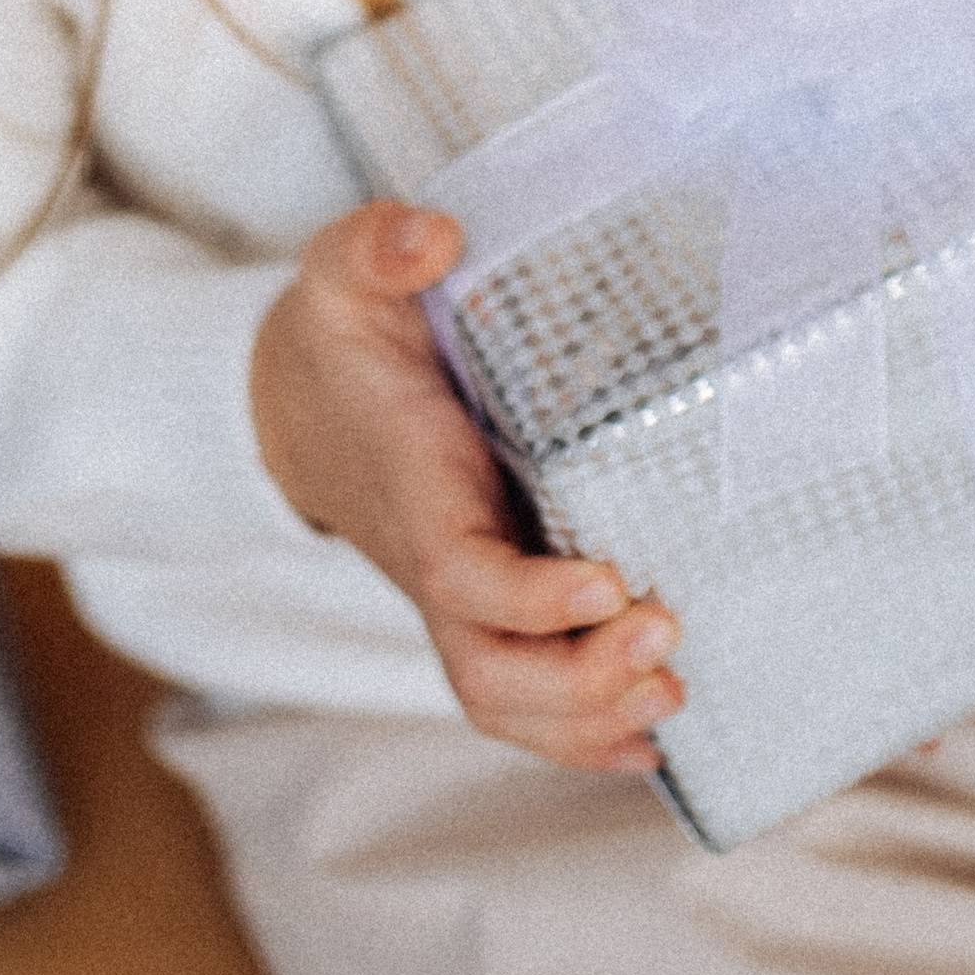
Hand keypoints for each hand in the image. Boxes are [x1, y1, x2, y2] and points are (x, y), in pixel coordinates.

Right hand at [248, 200, 682, 769]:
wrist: (300, 404)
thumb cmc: (344, 339)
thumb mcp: (346, 273)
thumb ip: (377, 247)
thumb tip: (434, 237)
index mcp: (414, 493)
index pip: (461, 575)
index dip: (530, 598)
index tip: (608, 577)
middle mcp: (437, 565)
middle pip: (487, 669)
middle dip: (575, 680)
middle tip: (667, 635)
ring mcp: (461, 600)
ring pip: (506, 699)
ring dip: (587, 716)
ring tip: (673, 694)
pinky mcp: (488, 610)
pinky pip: (523, 695)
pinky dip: (580, 733)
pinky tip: (646, 737)